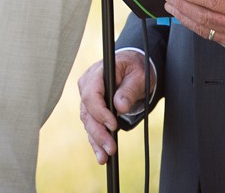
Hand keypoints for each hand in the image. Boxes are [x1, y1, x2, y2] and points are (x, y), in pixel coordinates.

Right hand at [77, 49, 152, 163]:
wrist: (132, 68)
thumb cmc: (134, 69)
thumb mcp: (137, 75)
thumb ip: (129, 89)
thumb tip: (120, 106)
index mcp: (97, 73)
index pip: (91, 94)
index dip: (100, 111)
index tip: (113, 125)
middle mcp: (87, 85)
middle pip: (87, 111)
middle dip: (99, 132)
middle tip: (111, 148)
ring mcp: (87, 98)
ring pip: (87, 122)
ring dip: (96, 140)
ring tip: (105, 157)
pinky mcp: (91, 109)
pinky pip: (91, 126)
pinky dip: (96, 141)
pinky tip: (101, 155)